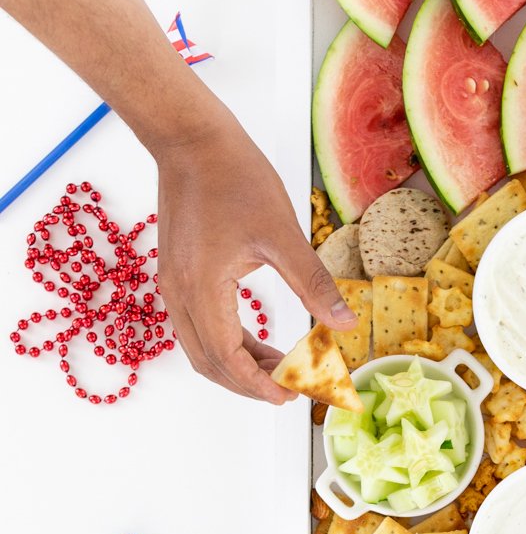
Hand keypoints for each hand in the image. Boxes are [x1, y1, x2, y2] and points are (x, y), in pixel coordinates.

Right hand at [154, 116, 355, 402]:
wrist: (189, 137)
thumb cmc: (232, 174)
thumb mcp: (282, 233)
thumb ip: (313, 284)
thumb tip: (343, 324)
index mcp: (203, 288)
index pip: (228, 359)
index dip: (259, 385)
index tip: (290, 396)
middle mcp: (179, 294)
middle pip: (211, 364)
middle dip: (251, 384)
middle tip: (293, 388)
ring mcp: (173, 286)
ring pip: (202, 350)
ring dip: (239, 367)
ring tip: (281, 368)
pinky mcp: (176, 276)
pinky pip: (198, 328)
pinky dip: (228, 345)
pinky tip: (259, 342)